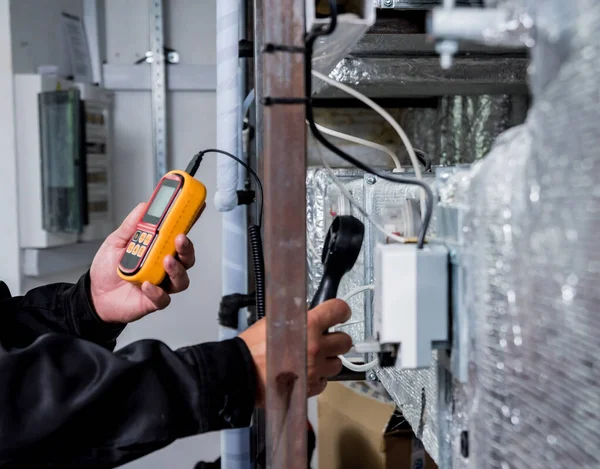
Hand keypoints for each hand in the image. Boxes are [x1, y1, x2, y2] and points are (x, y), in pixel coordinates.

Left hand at [89, 203, 195, 323]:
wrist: (94, 296)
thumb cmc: (108, 269)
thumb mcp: (116, 241)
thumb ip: (131, 225)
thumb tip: (144, 206)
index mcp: (158, 249)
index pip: (178, 234)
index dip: (189, 222)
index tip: (195, 209)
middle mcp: (163, 266)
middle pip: (186, 257)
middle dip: (187, 248)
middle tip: (179, 239)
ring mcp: (161, 283)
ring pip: (181, 279)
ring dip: (177, 269)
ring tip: (166, 261)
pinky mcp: (154, 300)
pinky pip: (163, 298)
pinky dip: (156, 292)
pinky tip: (146, 285)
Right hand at [239, 299, 351, 406]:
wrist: (241, 373)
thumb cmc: (254, 344)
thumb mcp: (274, 320)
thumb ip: (296, 317)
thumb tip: (310, 314)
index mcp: (309, 325)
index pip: (338, 310)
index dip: (341, 311)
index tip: (340, 314)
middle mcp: (317, 347)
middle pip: (345, 341)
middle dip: (336, 340)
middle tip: (324, 341)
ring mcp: (316, 370)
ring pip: (337, 364)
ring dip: (328, 361)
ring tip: (313, 360)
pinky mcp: (311, 388)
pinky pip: (325, 382)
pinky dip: (318, 378)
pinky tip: (305, 374)